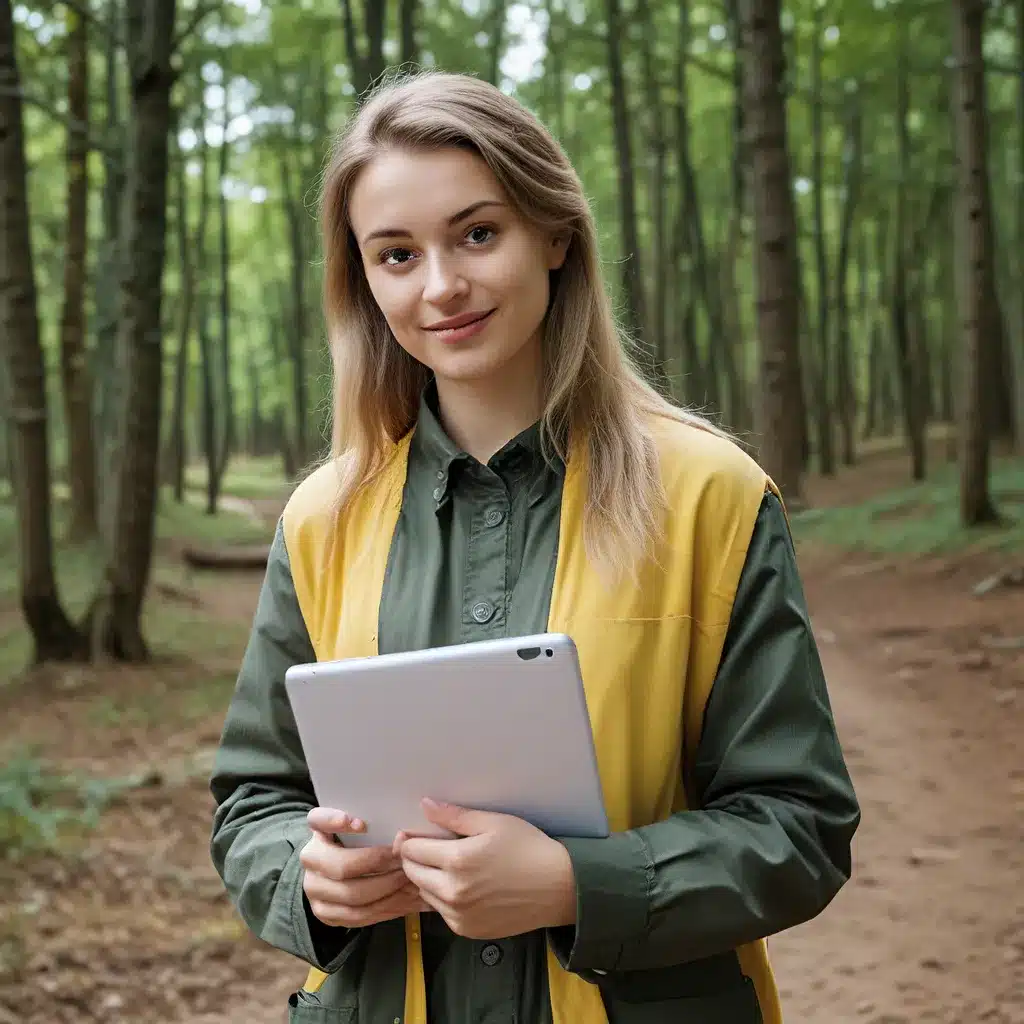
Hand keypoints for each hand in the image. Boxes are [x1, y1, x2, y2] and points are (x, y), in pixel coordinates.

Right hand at [300, 809, 430, 927]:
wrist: (335, 870)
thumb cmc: (357, 841)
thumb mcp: (360, 825)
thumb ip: (374, 821)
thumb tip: (402, 836)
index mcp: (317, 830)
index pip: (319, 820)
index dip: (335, 820)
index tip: (361, 823)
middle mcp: (310, 859)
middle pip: (344, 867)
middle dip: (381, 866)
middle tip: (405, 861)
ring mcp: (314, 890)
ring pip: (353, 897)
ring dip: (388, 891)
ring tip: (410, 882)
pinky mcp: (325, 913)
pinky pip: (358, 917)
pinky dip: (386, 908)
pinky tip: (404, 899)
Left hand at [395, 798, 576, 939]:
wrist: (558, 887)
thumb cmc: (528, 848)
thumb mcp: (493, 822)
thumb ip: (454, 816)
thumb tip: (425, 805)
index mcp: (456, 861)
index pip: (411, 850)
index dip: (410, 838)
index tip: (415, 832)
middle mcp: (452, 893)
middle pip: (412, 873)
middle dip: (414, 858)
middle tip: (430, 847)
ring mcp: (459, 916)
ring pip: (424, 893)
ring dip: (427, 878)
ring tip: (449, 866)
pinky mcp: (467, 930)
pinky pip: (441, 911)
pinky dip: (443, 897)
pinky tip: (463, 886)